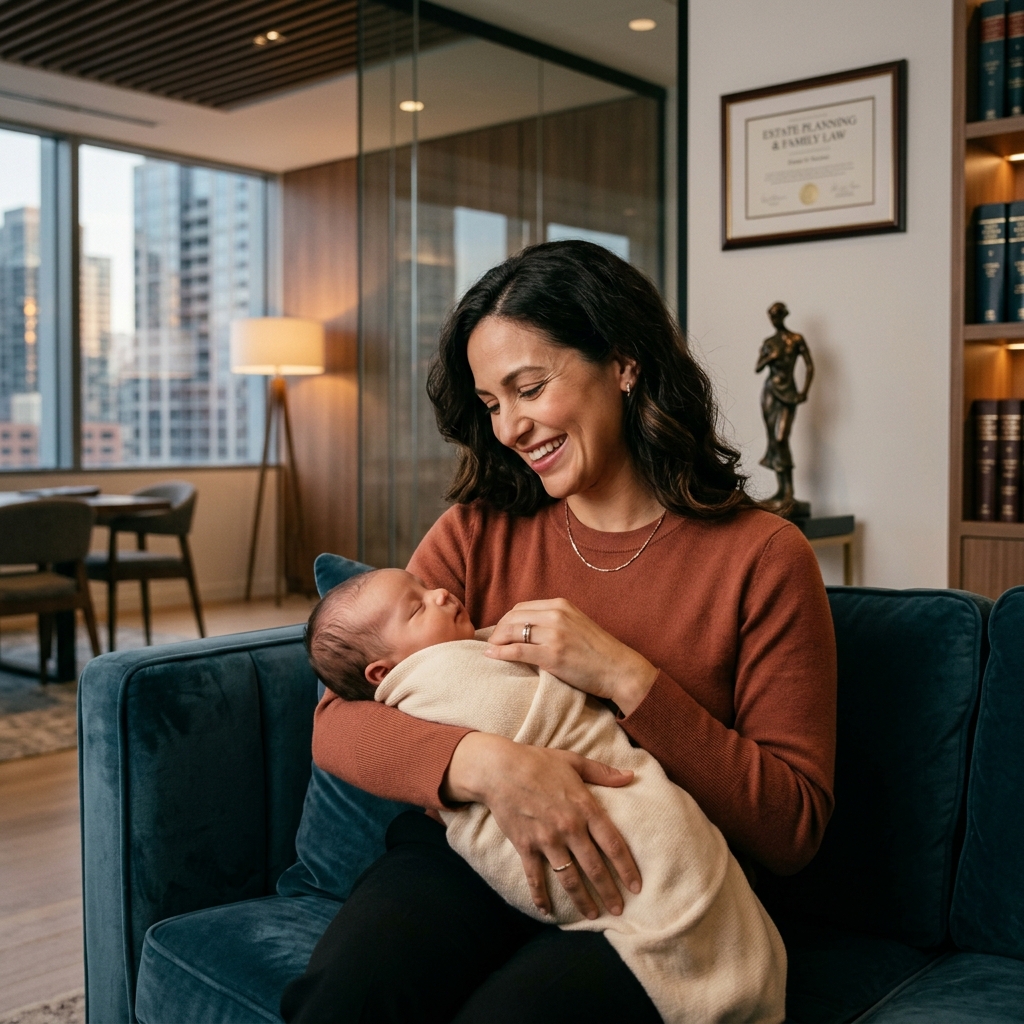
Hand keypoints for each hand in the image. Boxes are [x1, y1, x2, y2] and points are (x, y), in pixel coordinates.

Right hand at [443, 732, 641, 918]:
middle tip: (619, 910)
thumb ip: (603, 772)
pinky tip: (548, 912)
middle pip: (595, 868)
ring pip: (569, 878)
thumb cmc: (537, 762)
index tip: (636, 887)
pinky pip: (535, 878)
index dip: (627, 868)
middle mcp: (569, 828)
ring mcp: (547, 840)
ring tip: (593, 916)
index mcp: (584, 808)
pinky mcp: (526, 846)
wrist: (499, 769)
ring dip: (583, 900)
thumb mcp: (573, 762)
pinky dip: (541, 897)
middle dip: (609, 892)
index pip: (613, 844)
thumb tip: (631, 776)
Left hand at [484, 598, 658, 715]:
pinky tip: (492, 656)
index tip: (500, 633)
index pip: (521, 608)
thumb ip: (554, 621)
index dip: (506, 621)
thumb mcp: (576, 624)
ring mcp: (554, 634)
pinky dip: (501, 653)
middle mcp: (556, 615)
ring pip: (512, 632)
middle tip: (492, 643)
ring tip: (491, 651)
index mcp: (561, 605)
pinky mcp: (552, 654)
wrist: (619, 669)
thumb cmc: (598, 652)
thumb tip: (527, 628)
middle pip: (513, 618)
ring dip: (496, 641)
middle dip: (497, 631)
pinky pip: (517, 651)